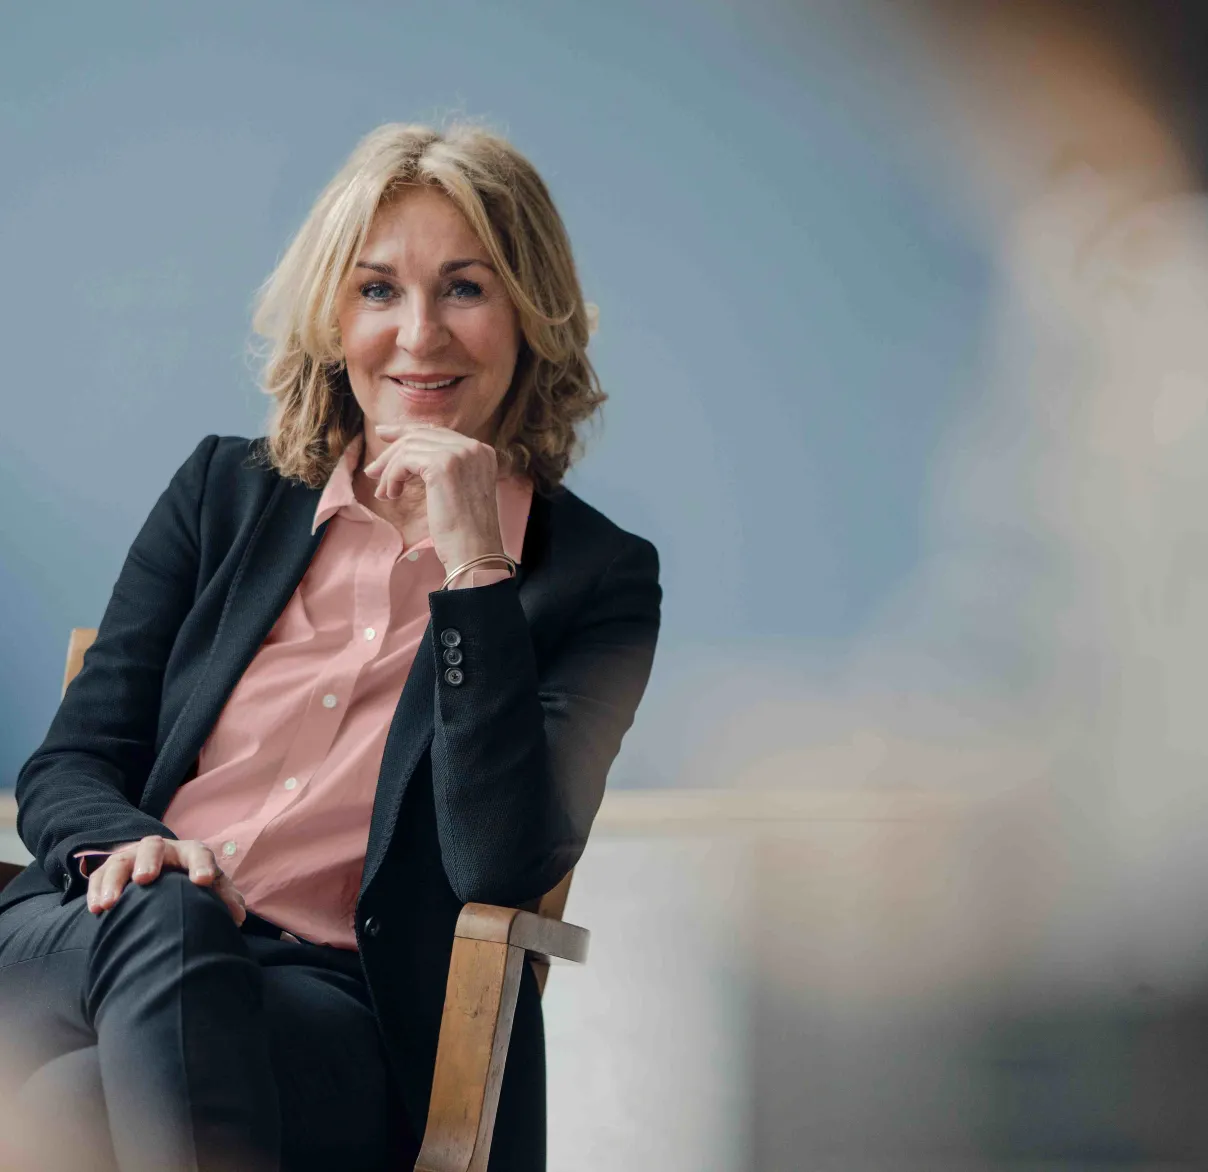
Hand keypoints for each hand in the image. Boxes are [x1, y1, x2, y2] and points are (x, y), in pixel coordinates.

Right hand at [86, 836, 246, 924]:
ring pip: (121, 861)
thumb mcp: (207, 884)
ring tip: (109, 904)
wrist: (160, 871)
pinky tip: (95, 909)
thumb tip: (237, 916)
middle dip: (149, 861)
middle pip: (154, 847)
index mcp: (189, 853)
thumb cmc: (189, 881)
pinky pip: (99, 875)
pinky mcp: (110, 869)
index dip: (201, 865)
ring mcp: (132, 858)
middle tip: (145, 879)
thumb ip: (223, 896)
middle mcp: (161, 851)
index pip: (198, 853)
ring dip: (114, 880)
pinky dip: (96, 890)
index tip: (201, 882)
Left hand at [364, 423, 506, 573]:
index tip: (383, 435)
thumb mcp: (457, 490)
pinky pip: (404, 461)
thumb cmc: (464, 531)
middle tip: (372, 471)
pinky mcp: (443, 465)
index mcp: (482, 451)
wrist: (474, 552)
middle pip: (420, 435)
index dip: (407, 431)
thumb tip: (406, 452)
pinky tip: (391, 495)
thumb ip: (443, 467)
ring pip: (409, 448)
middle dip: (391, 452)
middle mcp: (474, 447)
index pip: (437, 432)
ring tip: (382, 493)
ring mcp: (460, 454)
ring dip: (389, 470)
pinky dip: (392, 477)